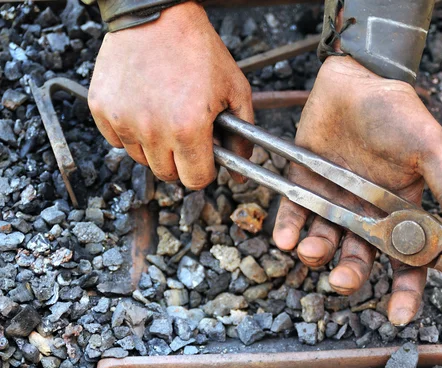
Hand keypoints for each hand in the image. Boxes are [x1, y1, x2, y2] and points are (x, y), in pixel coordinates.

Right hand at [89, 2, 252, 188]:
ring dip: (155, 147)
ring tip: (164, 115)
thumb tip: (241, 173)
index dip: (204, 171)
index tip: (205, 158)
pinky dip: (130, 132)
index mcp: (189, 128)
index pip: (195, 180)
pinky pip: (117, 141)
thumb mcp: (235, 90)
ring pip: (141, 159)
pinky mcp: (101, 109)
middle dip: (181, 160)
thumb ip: (242, 136)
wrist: (157, 15)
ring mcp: (123, 120)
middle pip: (166, 174)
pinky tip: (143, 108)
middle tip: (186, 134)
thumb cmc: (198, 49)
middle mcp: (153, 129)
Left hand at [273, 56, 441, 325]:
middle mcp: (368, 213)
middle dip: (351, 275)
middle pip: (360, 258)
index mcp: (403, 211)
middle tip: (343, 280)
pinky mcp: (304, 184)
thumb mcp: (431, 147)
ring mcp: (335, 200)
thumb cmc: (399, 111)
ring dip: (316, 255)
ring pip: (325, 242)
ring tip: (311, 252)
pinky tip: (286, 239)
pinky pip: (293, 215)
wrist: (357, 78)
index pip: (408, 261)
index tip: (399, 315)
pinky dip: (287, 230)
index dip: (406, 292)